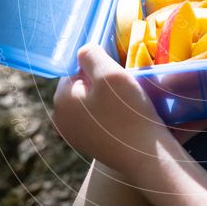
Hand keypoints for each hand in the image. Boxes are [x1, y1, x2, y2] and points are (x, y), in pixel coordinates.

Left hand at [53, 43, 169, 172]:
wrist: (145, 155)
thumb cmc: (127, 112)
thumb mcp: (109, 73)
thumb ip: (91, 54)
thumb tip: (83, 51)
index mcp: (60, 99)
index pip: (76, 68)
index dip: (99, 66)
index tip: (118, 76)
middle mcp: (60, 119)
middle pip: (83, 85)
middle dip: (102, 83)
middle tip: (125, 89)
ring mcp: (74, 135)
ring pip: (91, 102)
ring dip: (108, 98)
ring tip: (128, 103)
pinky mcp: (90, 146)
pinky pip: (98, 119)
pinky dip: (111, 115)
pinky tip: (126, 119)